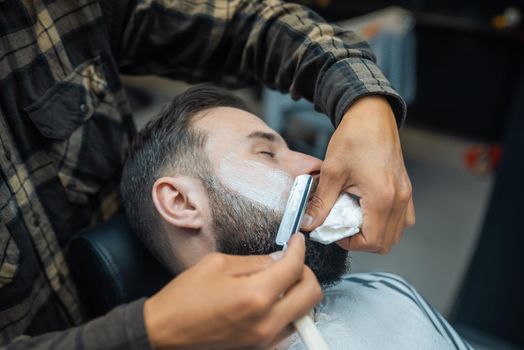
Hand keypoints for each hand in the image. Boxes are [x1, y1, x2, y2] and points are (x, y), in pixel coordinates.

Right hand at [144, 234, 321, 348]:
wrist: (165, 332)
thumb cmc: (185, 297)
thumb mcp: (218, 264)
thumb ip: (255, 262)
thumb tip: (279, 259)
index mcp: (255, 296)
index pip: (294, 268)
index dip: (299, 249)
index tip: (297, 241)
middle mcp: (266, 321)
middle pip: (312, 294)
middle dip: (305, 272)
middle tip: (291, 262)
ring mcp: (265, 340)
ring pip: (304, 313)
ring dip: (298, 293)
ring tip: (279, 281)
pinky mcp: (261, 348)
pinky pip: (289, 327)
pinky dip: (287, 311)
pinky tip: (270, 301)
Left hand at [302, 95, 414, 252]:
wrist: (371, 114)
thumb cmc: (354, 137)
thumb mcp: (331, 172)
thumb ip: (321, 203)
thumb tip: (309, 223)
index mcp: (382, 197)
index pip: (372, 241)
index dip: (350, 244)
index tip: (333, 232)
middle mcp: (399, 198)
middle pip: (386, 242)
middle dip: (361, 242)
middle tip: (342, 228)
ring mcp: (405, 194)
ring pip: (396, 232)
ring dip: (375, 233)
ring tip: (353, 219)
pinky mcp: (405, 188)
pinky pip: (402, 218)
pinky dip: (385, 222)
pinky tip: (366, 210)